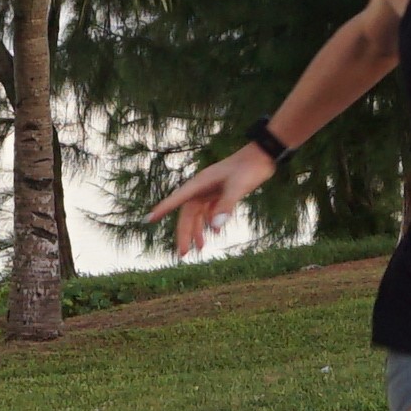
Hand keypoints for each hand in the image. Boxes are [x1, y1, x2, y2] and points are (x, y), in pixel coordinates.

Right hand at [153, 142, 271, 255]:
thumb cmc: (249, 168)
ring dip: (197, 231)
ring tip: (197, 250)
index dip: (162, 210)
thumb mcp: (238, 187)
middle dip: (184, 233)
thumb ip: (226, 206)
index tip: (148, 220)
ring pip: (198, 215)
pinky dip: (209, 224)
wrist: (263, 156)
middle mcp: (202, 188)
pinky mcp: (221, 193)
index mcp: (200, 184)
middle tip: (183, 254)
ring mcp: (211, 191)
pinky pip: (209, 212)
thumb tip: (215, 228)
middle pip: (187, 214)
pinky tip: (213, 234)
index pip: (177, 200)